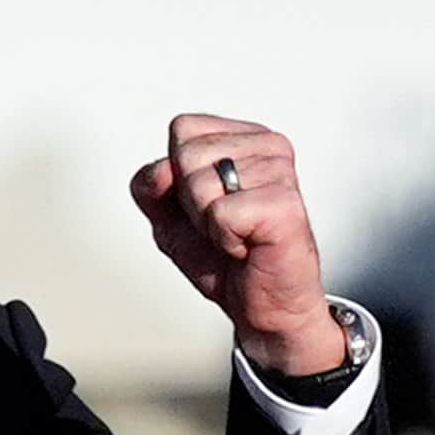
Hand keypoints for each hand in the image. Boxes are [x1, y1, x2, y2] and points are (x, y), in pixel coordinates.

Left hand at [130, 114, 345, 375]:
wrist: (261, 306)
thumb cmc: (222, 258)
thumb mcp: (167, 217)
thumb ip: (149, 186)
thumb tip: (163, 169)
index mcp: (244, 138)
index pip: (183, 128)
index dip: (177, 175)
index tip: (207, 203)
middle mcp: (268, 146)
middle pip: (186, 154)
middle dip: (189, 201)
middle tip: (221, 225)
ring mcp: (280, 171)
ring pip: (199, 183)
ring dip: (207, 223)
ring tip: (237, 235)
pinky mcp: (285, 203)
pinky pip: (220, 213)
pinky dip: (224, 239)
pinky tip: (247, 246)